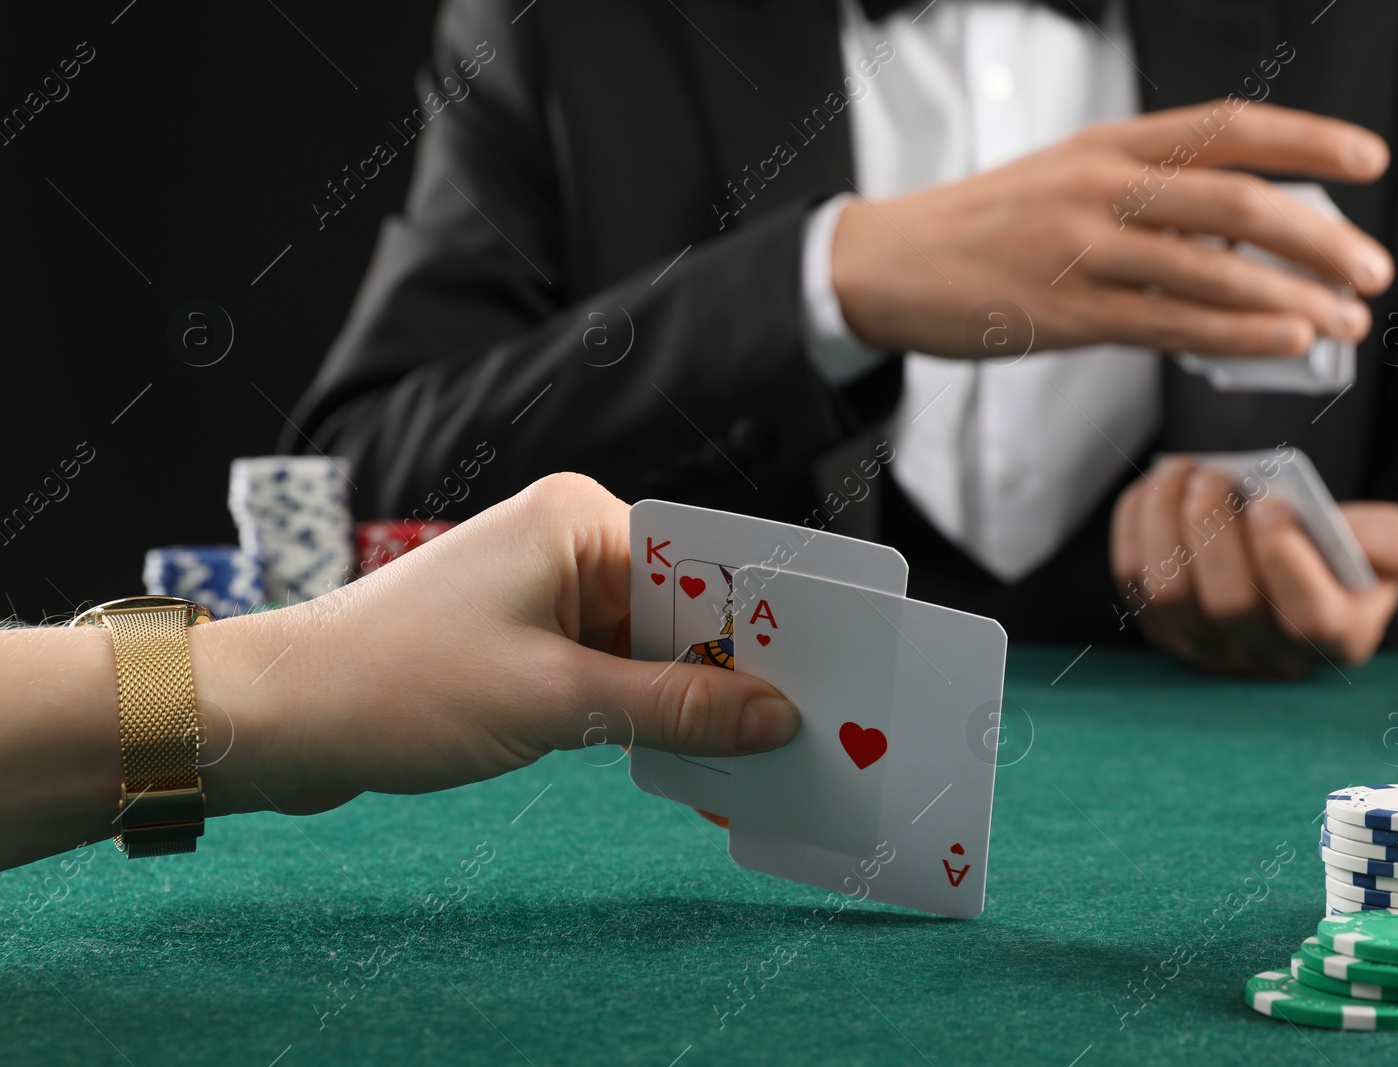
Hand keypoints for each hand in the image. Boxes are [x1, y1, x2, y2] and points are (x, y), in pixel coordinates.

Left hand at [193, 473, 799, 816]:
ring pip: (653, 647)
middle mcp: (568, 540)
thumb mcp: (555, 703)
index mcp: (578, 519)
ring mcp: (547, 589)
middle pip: (685, 608)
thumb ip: (673, 707)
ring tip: (755, 763)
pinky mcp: (530, 637)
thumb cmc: (403, 686)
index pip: (704, 566)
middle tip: (806, 735)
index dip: (766, 626)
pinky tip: (691, 761)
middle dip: (734, 675)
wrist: (281, 718)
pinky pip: (614, 670)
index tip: (831, 677)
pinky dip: (645, 713)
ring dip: (691, 703)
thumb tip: (775, 718)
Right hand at [831, 101, 1393, 359]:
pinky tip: (1283, 341)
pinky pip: (1169, 323)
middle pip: (1238, 201)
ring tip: (1343, 321)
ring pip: (1212, 270)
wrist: (889, 264)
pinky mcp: (1065, 313)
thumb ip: (1146, 198)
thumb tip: (1235, 242)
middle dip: (1321, 237)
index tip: (1368, 161)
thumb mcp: (1066, 181)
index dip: (1309, 140)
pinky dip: (1237, 333)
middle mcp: (1102, 187)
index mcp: (1109, 145)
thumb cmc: (981, 227)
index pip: (1229, 128)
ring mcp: (1082, 251)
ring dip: (1293, 298)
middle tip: (1371, 269)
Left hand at [1110, 458, 1397, 676]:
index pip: (1305, 620)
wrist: (1284, 562)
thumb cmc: (1333, 554)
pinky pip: (1131, 580)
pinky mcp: (1158, 624)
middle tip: (1216, 477)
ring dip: (1167, 526)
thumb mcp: (1378, 544)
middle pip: (1227, 605)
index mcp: (1332, 638)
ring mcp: (1204, 645)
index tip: (1272, 504)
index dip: (1284, 562)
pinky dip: (1137, 527)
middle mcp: (1263, 655)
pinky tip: (1157, 487)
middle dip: (1214, 533)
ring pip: (1168, 595)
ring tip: (1184, 473)